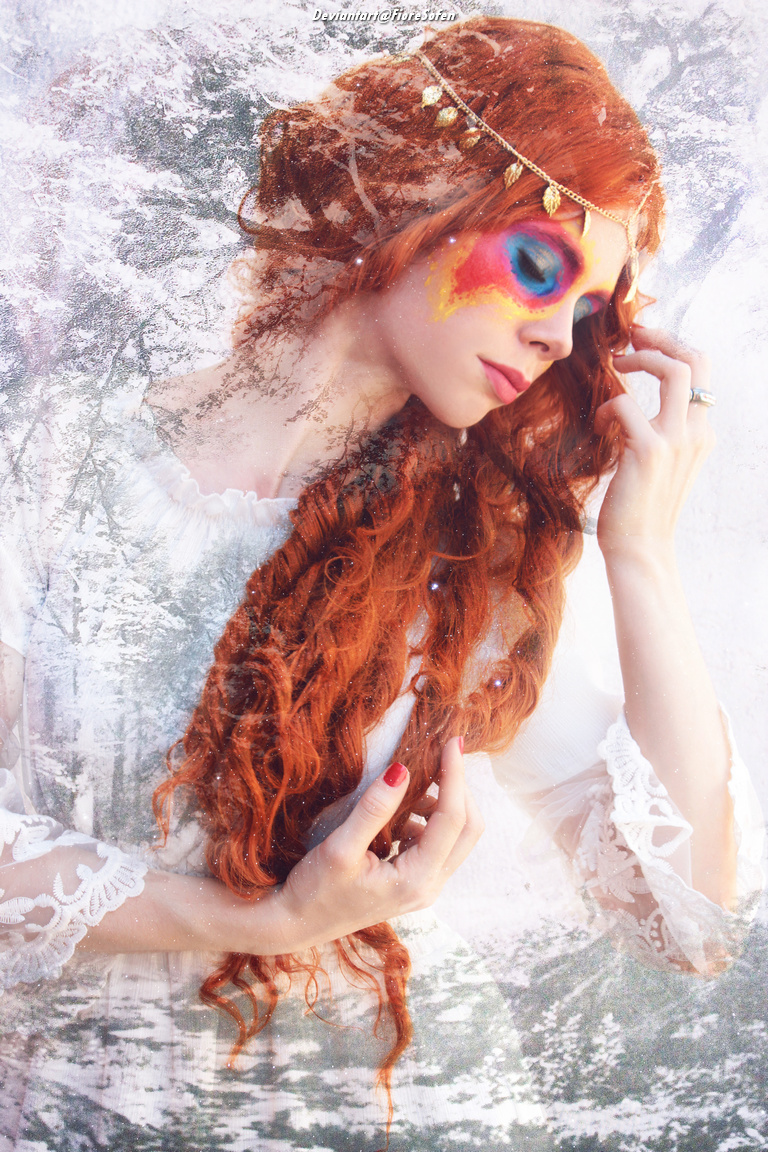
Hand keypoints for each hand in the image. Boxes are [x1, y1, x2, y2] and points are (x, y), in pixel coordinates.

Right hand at [274, 737, 482, 952]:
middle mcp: (429, 886)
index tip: (451, 742)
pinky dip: (430, 819)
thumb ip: (374, 809)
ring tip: (417, 780)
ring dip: (446, 803)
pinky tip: (402, 808)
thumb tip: (403, 770)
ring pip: (456, 837)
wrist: (296, 925)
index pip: (453, 819)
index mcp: (416, 879)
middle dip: (460, 788)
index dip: (455, 776)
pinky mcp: (414, 883)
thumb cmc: (313, 891)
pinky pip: (438, 845)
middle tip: (440, 755)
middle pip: (468, 829)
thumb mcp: (340, 847)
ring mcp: (424, 887)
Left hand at [593, 325, 714, 563]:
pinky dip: (608, 408)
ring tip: (616, 365)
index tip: (643, 339)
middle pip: (694, 361)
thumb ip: (658, 433)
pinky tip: (599, 426)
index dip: (673, 347)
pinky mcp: (650, 451)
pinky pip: (626, 405)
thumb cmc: (640, 507)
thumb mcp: (659, 464)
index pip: (701, 372)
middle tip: (629, 336)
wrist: (640, 548)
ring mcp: (676, 441)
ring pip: (673, 371)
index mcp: (701, 435)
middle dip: (660, 339)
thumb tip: (631, 405)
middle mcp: (696, 433)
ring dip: (640, 357)